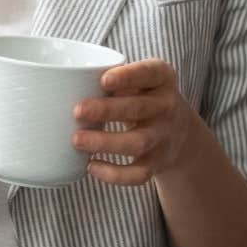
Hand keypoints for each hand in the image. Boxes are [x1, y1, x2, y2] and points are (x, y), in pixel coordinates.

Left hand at [71, 58, 194, 185]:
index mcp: (162, 79)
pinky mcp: (158, 162)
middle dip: (107, 110)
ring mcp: (164, 136)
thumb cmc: (144, 98)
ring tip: (77, 140)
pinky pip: (139, 173)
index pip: (151, 72)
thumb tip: (65, 85)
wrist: (180, 131)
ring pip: (137, 142)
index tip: (104, 79)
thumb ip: (116, 78)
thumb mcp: (141, 80)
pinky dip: (114, 174)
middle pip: (139, 108)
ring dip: (105, 142)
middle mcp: (167, 106)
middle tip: (77, 111)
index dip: (129, 76)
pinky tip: (91, 166)